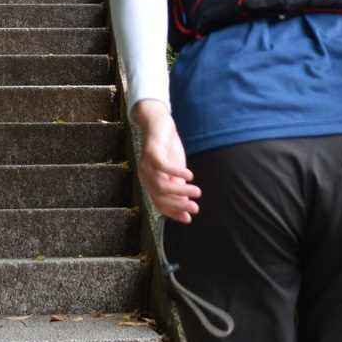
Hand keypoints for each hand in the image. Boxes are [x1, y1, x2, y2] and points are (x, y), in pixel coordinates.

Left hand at [134, 99, 200, 221]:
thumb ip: (178, 186)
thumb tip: (188, 204)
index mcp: (150, 183)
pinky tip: (189, 176)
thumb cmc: (167, 148)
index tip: (189, 218)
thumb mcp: (174, 170)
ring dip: (180, 191)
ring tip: (197, 192)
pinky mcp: (151, 152)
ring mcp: (146, 164)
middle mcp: (145, 176)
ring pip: (161, 185)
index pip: (159, 204)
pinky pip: (163, 167)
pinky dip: (176, 173)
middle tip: (195, 208)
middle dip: (178, 205)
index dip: (173, 213)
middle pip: (159, 197)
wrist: (158, 123)